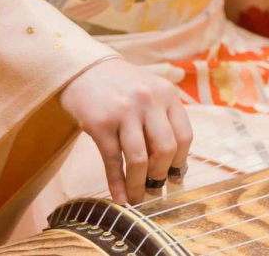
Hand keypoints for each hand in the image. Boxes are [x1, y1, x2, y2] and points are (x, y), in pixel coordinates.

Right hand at [59, 56, 192, 204]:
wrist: (84, 69)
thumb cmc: (121, 86)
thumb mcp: (150, 93)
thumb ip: (162, 121)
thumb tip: (173, 165)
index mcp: (167, 95)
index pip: (184, 136)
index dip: (181, 162)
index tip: (176, 179)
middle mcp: (149, 101)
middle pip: (165, 150)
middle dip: (161, 176)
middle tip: (155, 190)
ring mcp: (124, 112)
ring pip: (140, 159)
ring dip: (140, 185)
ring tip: (138, 198)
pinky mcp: (99, 123)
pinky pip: (113, 161)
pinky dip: (117, 184)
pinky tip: (120, 197)